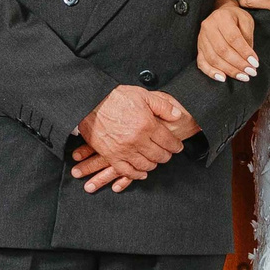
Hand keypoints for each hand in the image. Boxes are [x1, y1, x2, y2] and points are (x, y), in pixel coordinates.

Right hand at [71, 89, 198, 191]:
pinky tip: (141, 172)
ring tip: (155, 160)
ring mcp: (124, 150)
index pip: (168, 142)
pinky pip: (127, 171)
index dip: (176, 146)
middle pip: (159, 155)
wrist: (91, 102)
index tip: (178, 147)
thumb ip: (163, 106)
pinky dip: (136, 174)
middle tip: (168, 153)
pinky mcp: (111, 156)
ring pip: (146, 165)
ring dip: (153, 164)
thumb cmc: (116, 97)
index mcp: (147, 125)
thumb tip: (178, 116)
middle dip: (166, 155)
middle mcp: (137, 140)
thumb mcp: (143, 95)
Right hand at [196, 0, 259, 82]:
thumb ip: (247, 37)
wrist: (222, 13)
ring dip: (229, 70)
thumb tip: (248, 58)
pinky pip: (202, 63)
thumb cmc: (236, 18)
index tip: (255, 63)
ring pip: (213, 58)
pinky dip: (211, 72)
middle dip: (238, 64)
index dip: (244, 52)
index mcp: (221, 17)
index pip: (233, 38)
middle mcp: (208, 27)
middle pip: (222, 50)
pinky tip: (223, 78)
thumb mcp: (246, 21)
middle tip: (251, 72)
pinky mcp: (199, 48)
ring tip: (243, 76)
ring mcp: (201, 38)